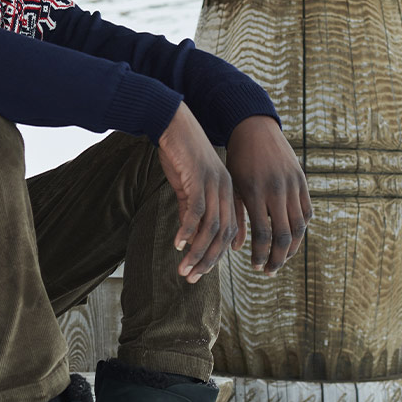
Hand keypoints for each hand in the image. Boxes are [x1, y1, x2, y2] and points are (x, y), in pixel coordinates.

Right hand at [156, 102, 237, 283]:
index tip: (202, 273)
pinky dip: (187, 231)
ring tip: (183, 269)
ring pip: (210, 228)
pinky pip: (196, 211)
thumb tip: (187, 236)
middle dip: (208, 261)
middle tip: (191, 278)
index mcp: (227, 192)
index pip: (228, 231)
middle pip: (222, 235)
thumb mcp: (187, 186)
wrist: (172, 123)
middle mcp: (225, 190)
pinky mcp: (199, 179)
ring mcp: (214, 185)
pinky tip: (176, 244)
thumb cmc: (179, 153)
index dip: (217, 254)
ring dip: (197, 252)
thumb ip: (190, 209)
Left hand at [226, 116, 310, 275]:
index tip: (256, 266)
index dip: (262, 254)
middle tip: (270, 271)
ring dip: (292, 248)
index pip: (264, 234)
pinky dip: (301, 228)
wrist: (254, 129)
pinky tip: (292, 239)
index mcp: (255, 193)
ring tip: (282, 259)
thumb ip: (235, 217)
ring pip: (299, 226)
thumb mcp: (231, 186)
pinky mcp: (302, 181)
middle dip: (278, 258)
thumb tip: (235, 249)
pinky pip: (307, 212)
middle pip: (284, 235)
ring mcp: (292, 185)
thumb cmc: (236, 161)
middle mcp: (277, 190)